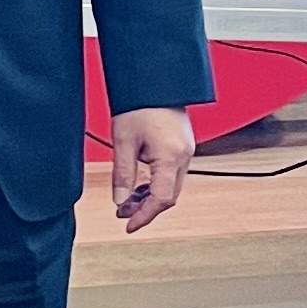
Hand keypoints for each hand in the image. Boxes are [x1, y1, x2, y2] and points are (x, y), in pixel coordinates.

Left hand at [107, 107, 194, 233]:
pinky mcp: (184, 146)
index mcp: (170, 157)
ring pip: (171, 186)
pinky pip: (173, 174)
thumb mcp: (123, 141)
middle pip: (169, 196)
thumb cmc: (139, 104)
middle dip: (146, 209)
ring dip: (151, 197)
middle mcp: (184, 156)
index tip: (129, 226)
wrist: (155, 81)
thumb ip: (122, 174)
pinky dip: (157, 184)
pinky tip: (140, 185)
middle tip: (123, 214)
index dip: (144, 216)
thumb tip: (119, 201)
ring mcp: (186, 151)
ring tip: (127, 200)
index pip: (160, 199)